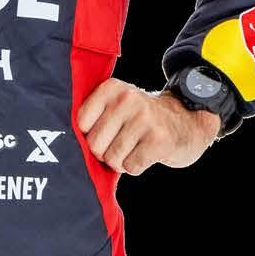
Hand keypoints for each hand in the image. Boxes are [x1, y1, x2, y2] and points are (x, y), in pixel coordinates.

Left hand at [76, 79, 220, 173]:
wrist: (188, 122)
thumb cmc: (142, 120)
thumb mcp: (118, 106)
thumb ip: (94, 117)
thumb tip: (66, 147)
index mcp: (112, 88)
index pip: (81, 123)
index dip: (92, 135)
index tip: (107, 131)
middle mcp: (127, 100)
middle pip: (95, 145)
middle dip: (106, 153)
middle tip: (123, 144)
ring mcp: (145, 119)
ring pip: (113, 159)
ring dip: (122, 161)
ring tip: (135, 148)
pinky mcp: (159, 141)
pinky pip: (131, 167)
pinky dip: (136, 167)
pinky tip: (146, 154)